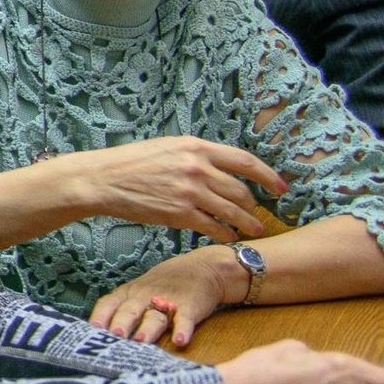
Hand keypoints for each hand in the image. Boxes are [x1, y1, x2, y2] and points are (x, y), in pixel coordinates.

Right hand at [70, 135, 286, 241]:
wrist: (102, 179)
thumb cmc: (130, 163)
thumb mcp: (167, 147)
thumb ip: (196, 156)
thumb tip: (220, 168)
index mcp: (196, 147)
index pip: (245, 161)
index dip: (268, 176)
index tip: (281, 188)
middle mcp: (198, 168)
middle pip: (241, 190)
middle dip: (253, 205)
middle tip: (257, 214)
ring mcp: (190, 192)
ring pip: (233, 211)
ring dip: (247, 223)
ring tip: (254, 230)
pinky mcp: (180, 214)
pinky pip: (214, 227)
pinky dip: (226, 234)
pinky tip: (228, 236)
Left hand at [88, 245, 236, 346]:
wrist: (201, 268)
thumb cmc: (161, 285)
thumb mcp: (136, 292)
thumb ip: (119, 310)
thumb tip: (97, 335)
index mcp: (128, 294)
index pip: (108, 304)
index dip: (99, 316)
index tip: (91, 330)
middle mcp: (143, 297)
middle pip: (129, 311)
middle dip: (120, 323)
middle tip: (114, 336)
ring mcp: (167, 301)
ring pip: (154, 316)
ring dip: (147, 329)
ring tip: (141, 341)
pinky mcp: (190, 307)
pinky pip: (185, 319)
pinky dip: (183, 330)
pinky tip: (180, 341)